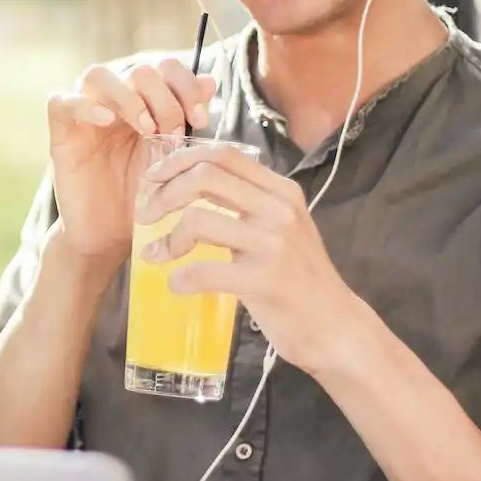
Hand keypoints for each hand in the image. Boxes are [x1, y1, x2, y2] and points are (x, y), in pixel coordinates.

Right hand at [46, 60, 217, 265]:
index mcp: (142, 100)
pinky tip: (106, 121)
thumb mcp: (174, 157)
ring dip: (129, 97)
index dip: (186, 85)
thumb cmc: (144, 197)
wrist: (111, 237)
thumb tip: (209, 80)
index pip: (164, 67)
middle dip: (164, 98)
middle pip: (137, 70)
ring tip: (148, 128)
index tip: (201, 119)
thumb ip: (188, 119)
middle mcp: (112, 101)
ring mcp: (84, 115)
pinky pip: (60, 102)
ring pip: (97, 75)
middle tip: (174, 133)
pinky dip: (84, 104)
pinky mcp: (61, 135)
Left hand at [135, 141, 364, 375]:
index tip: (153, 178)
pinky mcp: (265, 280)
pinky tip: (177, 286)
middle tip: (145, 215)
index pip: (222, 155)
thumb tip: (189, 186)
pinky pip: (204, 271)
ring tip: (155, 255)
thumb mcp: (282, 228)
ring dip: (166, 238)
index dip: (179, 160)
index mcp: (281, 191)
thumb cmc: (300, 278)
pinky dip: (180, 278)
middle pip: (204, 177)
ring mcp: (273, 244)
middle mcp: (279, 209)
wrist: (334, 325)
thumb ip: (248, 204)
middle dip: (164, 193)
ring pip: (199, 220)